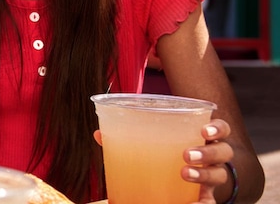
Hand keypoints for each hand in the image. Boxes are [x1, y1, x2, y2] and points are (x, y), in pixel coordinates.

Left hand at [93, 120, 237, 203]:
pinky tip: (192, 203)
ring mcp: (210, 179)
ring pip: (220, 176)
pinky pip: (210, 202)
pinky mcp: (205, 198)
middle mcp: (211, 159)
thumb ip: (127, 136)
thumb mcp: (150, 144)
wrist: (176, 185)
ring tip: (184, 173)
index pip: (220, 129)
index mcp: (200, 138)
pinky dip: (202, 203)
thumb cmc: (163, 155)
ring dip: (204, 174)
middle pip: (224, 152)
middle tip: (186, 155)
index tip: (204, 128)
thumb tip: (99, 134)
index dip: (218, 127)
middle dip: (208, 152)